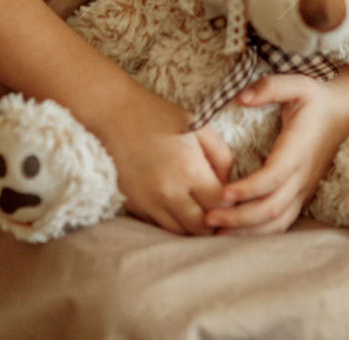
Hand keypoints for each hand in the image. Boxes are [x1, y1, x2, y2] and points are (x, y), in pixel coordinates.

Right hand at [99, 84, 235, 236]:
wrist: (117, 115)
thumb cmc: (162, 116)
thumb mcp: (201, 126)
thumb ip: (222, 158)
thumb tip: (228, 186)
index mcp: (190, 170)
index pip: (220, 206)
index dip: (231, 204)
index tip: (232, 197)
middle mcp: (169, 192)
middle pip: (201, 228)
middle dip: (214, 222)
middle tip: (219, 209)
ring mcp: (149, 202)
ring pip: (180, 233)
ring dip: (193, 225)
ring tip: (199, 209)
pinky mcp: (135, 206)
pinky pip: (160, 226)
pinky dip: (173, 222)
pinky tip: (178, 205)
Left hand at [204, 67, 348, 235]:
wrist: (348, 112)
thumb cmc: (319, 98)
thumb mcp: (299, 83)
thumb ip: (270, 87)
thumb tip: (241, 97)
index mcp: (298, 149)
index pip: (272, 178)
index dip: (248, 189)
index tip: (222, 194)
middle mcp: (303, 175)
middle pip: (272, 208)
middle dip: (239, 218)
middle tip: (208, 218)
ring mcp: (304, 188)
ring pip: (278, 222)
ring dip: (248, 231)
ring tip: (218, 231)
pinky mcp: (303, 194)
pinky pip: (283, 221)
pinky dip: (260, 232)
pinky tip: (237, 231)